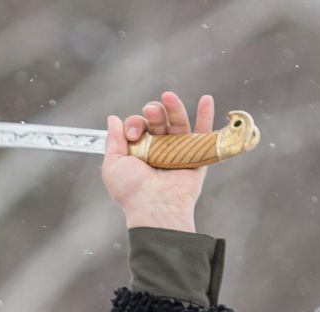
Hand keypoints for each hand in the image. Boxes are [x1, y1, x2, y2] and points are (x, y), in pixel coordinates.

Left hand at [101, 90, 214, 232]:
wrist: (154, 207)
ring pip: (178, 123)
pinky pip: (204, 134)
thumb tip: (113, 118)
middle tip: (150, 112)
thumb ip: (113, 140)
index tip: (133, 134)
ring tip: (168, 97)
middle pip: (159, 121)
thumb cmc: (131, 190)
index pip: (139, 126)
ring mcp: (178, 152)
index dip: (135, 124)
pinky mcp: (196, 156)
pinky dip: (206, 117)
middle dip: (154, 112)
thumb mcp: (113, 164)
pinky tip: (206, 99)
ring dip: (174, 108)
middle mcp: (159, 149)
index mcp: (139, 150)